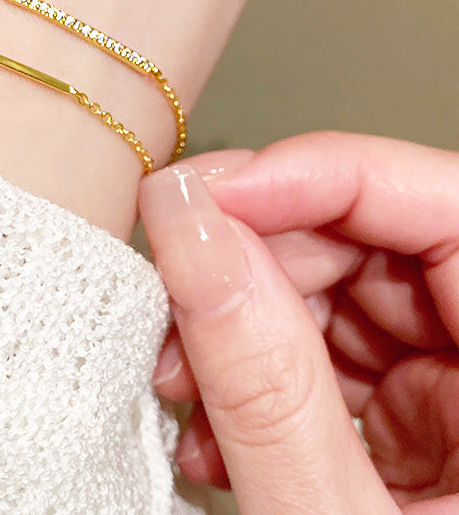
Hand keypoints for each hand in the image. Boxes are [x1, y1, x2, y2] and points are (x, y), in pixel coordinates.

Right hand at [139, 132, 458, 512]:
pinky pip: (320, 352)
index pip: (446, 204)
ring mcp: (451, 393)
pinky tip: (210, 425)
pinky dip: (248, 376)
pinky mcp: (405, 420)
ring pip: (330, 291)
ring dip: (233, 326)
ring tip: (178, 384)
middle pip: (370, 242)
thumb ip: (264, 381)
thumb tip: (188, 229)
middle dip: (250, 264)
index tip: (207, 195)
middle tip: (171, 298)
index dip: (320, 176)